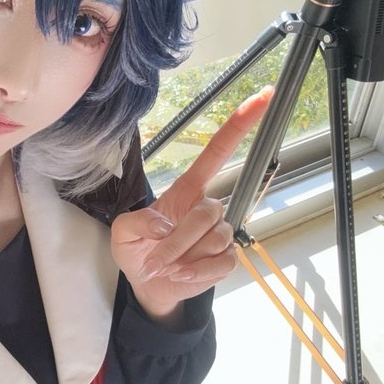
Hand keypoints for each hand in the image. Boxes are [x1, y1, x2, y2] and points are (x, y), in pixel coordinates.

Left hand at [111, 88, 273, 320]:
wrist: (149, 285)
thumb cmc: (138, 251)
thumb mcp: (122, 233)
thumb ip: (136, 223)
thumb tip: (163, 225)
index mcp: (186, 190)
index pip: (216, 153)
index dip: (238, 126)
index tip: (261, 98)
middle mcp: (207, 207)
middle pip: (210, 210)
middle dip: (180, 238)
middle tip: (158, 257)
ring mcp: (219, 233)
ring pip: (216, 239)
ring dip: (186, 257)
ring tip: (169, 265)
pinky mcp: (226, 258)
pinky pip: (223, 262)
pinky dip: (198, 273)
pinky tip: (184, 273)